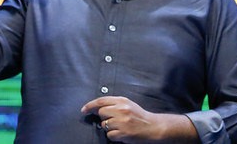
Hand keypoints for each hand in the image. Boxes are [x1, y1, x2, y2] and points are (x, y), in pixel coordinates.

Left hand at [81, 96, 197, 142]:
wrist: (152, 126)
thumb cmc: (139, 116)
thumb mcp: (128, 105)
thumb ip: (115, 104)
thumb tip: (98, 107)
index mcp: (123, 101)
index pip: (101, 101)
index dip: (90, 105)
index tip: (84, 110)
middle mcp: (122, 109)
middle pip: (101, 112)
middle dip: (104, 117)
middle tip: (113, 120)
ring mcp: (122, 122)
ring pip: (104, 125)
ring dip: (109, 127)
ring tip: (119, 127)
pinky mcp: (123, 133)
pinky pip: (109, 135)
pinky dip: (113, 135)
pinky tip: (122, 133)